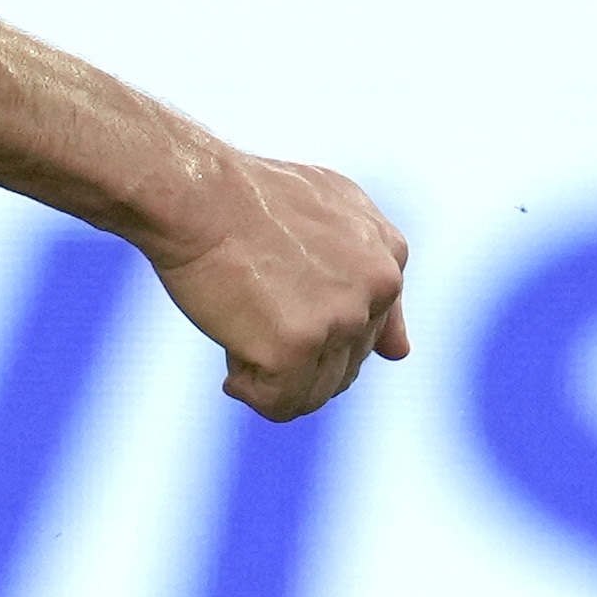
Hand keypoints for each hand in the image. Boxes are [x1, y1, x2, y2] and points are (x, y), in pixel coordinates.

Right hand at [144, 147, 413, 423]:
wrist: (195, 192)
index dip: (314, 329)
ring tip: (238, 327)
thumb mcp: (332, 213)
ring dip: (270, 376)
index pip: (367, 336)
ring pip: (314, 394)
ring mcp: (340, 319)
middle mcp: (376, 290)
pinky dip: (248, 389)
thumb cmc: (246, 198)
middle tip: (250, 311)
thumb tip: (401, 354)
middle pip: (342, 369)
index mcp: (388, 260)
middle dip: (294, 356)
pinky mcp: (298, 346)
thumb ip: (371, 274)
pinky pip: (279, 403)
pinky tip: (229, 353)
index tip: (277, 303)